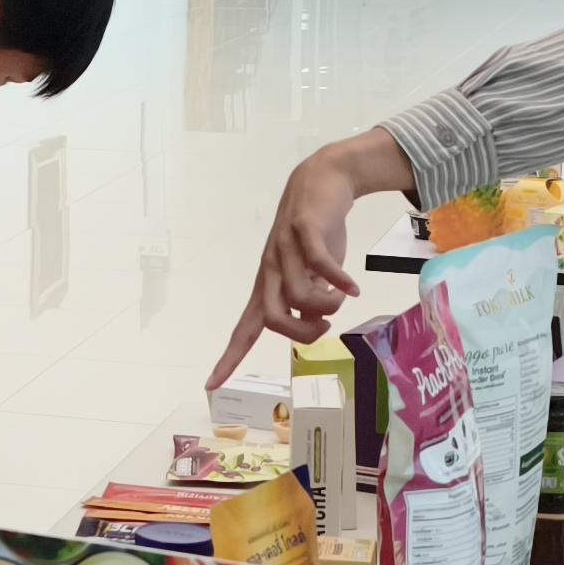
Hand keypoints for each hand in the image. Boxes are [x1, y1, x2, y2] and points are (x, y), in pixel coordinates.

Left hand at [207, 133, 393, 388]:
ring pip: (298, 295)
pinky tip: (353, 287)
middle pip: (272, 319)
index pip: (245, 328)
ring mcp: (286, 249)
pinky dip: (338, 281)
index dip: (229, 357)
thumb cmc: (316, 233)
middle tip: (325, 326)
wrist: (324, 180)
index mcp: (269, 285)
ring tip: (340, 298)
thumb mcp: (310, 274)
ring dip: (326, 306)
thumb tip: (311, 326)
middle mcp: (272, 270)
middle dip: (303, 334)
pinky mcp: (305, 230)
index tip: (211, 384)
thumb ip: (307, 302)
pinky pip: (319, 264)